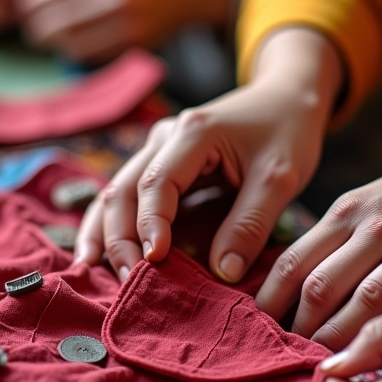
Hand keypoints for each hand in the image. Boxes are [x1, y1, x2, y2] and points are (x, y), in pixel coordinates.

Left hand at [16, 0, 229, 62]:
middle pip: (61, 26)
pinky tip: (73, 43)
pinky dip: (78, 52)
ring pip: (76, 47)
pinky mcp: (138, 48)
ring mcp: (132, 31)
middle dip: (37, 28)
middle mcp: (122, 5)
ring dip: (55, 44)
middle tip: (28, 27)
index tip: (21, 5)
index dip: (30, 3)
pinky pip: (97, 57)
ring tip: (47, 36)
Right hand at [73, 28, 341, 282]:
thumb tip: (223, 273)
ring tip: (94, 273)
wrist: (286, 98)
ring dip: (106, 233)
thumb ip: (251, 224)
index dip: (151, 225)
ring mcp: (158, 150)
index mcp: (193, 133)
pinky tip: (97, 255)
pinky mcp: (161, 166)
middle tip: (130, 283)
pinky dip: (112, 225)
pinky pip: (128, 197)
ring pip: (116, 193)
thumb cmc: (287, 132)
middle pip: (124, 190)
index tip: (155, 262)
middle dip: (121, 238)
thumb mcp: (280, 178)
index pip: (157, 183)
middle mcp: (165, 138)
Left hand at [256, 138, 381, 349]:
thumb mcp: (377, 200)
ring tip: (321, 368)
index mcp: (347, 210)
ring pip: (349, 305)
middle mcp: (368, 225)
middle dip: (293, 329)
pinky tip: (365, 360)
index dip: (269, 301)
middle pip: (312, 287)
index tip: (260, 329)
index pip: (289, 261)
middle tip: (286, 358)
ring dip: (329, 342)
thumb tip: (302, 283)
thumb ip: (340, 237)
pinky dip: (374, 340)